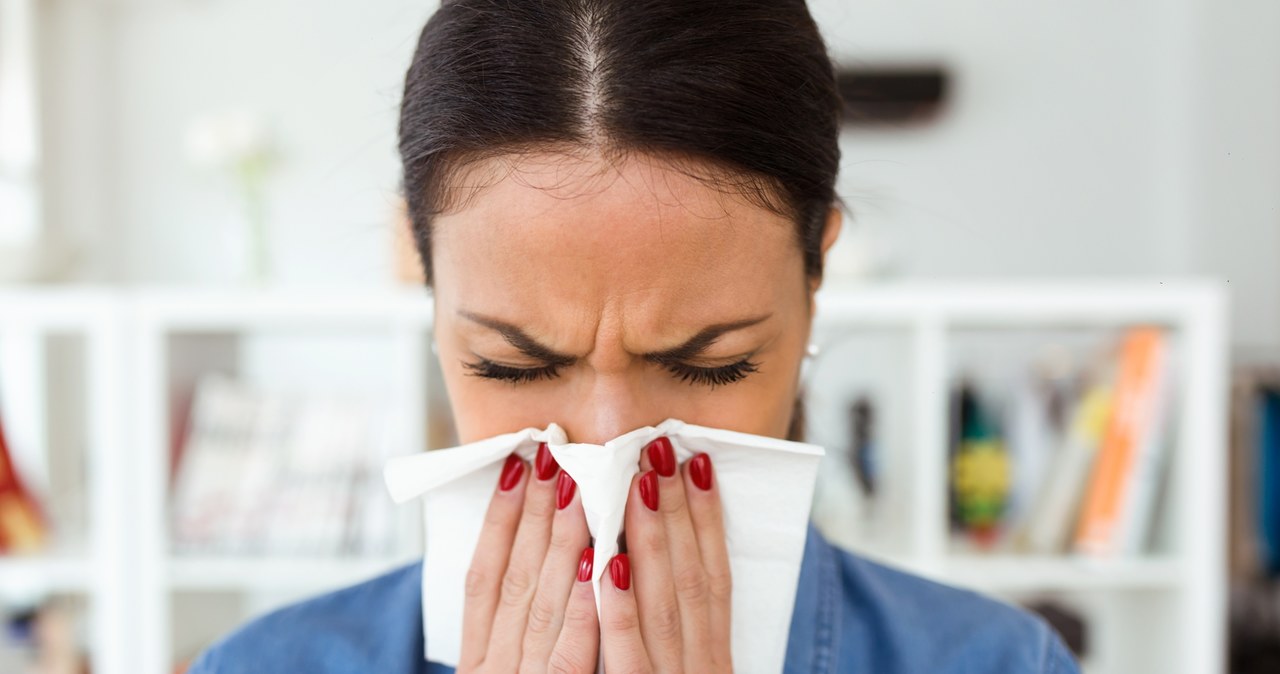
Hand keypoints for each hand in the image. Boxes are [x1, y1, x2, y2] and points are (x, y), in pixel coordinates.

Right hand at [458, 443, 597, 672]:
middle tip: (552, 456)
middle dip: (534, 513)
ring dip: (562, 541)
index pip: (482, 578)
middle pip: (515, 579)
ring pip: (545, 604)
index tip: (515, 467)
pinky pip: (571, 655)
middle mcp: (495, 670)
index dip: (498, 519)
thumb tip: (536, 553)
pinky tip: (596, 564)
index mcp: (477, 660)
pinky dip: (583, 608)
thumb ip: (515, 630)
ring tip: (577, 488)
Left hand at [601, 438, 732, 672]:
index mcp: (712, 658)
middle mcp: (698, 668)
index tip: (699, 463)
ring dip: (650, 539)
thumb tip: (660, 549)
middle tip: (662, 451)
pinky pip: (626, 655)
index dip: (709, 519)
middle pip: (691, 579)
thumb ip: (678, 627)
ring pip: (660, 605)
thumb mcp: (687, 671)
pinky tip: (607, 563)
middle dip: (678, 511)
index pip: (716, 578)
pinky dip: (619, 608)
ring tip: (640, 483)